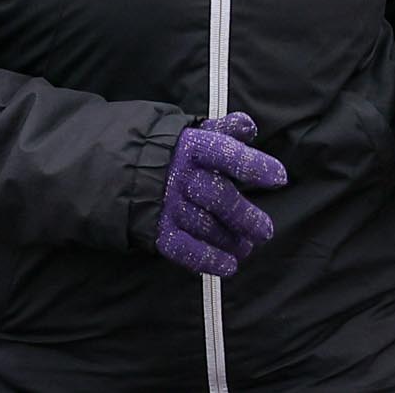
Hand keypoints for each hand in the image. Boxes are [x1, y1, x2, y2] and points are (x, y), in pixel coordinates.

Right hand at [155, 112, 286, 277]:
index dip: (253, 164)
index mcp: (191, 146)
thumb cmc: (169, 151)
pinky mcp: (156, 229)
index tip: (279, 178)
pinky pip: (183, 248)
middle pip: (218, 196)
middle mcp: (179, 175)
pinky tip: (228, 266)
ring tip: (247, 247)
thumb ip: (223, 130)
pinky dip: (207, 260)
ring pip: (204, 225)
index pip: (224, 152)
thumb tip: (248, 127)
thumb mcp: (193, 133)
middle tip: (265, 231)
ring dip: (230, 239)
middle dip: (245, 216)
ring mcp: (166, 204)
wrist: (115, 169)